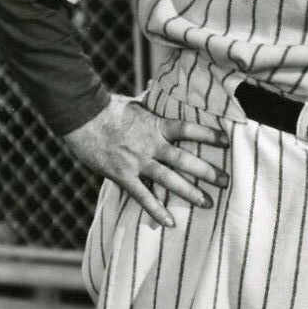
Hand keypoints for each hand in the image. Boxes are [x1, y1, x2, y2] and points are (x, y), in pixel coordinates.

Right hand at [62, 93, 230, 226]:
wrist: (81, 118)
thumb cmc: (109, 109)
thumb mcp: (135, 103)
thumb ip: (150, 100)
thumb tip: (158, 85)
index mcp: (156, 125)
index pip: (188, 129)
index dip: (208, 135)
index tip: (226, 141)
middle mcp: (151, 145)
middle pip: (184, 160)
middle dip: (207, 171)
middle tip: (226, 182)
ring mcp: (137, 162)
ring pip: (169, 179)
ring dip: (190, 192)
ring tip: (208, 203)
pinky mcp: (122, 175)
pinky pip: (142, 196)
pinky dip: (156, 210)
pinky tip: (170, 223)